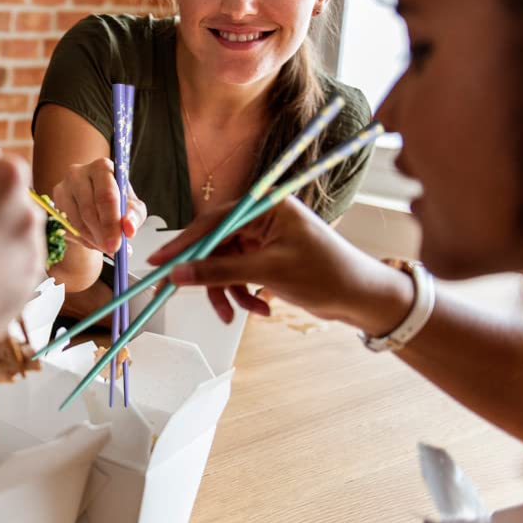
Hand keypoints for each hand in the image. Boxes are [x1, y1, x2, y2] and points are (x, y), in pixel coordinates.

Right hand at [51, 157, 146, 254]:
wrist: (96, 200)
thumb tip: (129, 229)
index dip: (111, 222)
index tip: (117, 244)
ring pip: (77, 222)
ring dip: (93, 239)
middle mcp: (78, 173)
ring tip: (106, 245)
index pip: (105, 196)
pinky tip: (94, 239)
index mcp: (102, 168)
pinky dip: (83, 240)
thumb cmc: (118, 201)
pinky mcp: (54, 203)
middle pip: (88, 209)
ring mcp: (63, 187)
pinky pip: (68, 228)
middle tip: (111, 250)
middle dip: (102, 234)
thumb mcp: (133, 207)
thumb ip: (134, 217)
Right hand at [150, 196, 404, 328]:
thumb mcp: (267, 272)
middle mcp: (262, 219)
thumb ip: (219, 271)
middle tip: (182, 294)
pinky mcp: (268, 259)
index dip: (183, 244)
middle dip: (210, 276)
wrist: (363, 298)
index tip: (159, 263)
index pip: (212, 222)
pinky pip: (240, 275)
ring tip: (239, 314)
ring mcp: (265, 240)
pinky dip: (244, 294)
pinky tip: (261, 308)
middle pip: (215, 246)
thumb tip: (178, 274)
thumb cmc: (326, 275)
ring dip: (229, 291)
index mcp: (265, 208)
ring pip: (225, 265)